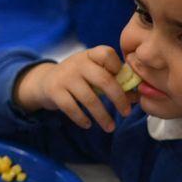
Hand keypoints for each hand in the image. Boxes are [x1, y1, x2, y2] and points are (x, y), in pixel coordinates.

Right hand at [14, 46, 132, 132]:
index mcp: (90, 55)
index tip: (125, 83)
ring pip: (89, 99)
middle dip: (118, 99)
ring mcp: (65, 76)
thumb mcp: (93, 73)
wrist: (45, 81)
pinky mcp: (54, 91)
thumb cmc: (79, 77)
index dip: (118, 67)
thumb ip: (114, 81)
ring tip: (110, 127)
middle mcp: (77, 63)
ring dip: (102, 116)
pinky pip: (71, 108)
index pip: (107, 54)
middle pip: (104, 80)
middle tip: (126, 113)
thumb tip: (136, 96)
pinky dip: (82, 118)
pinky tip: (88, 124)